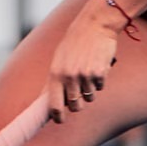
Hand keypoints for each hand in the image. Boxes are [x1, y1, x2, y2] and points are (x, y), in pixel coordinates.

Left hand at [46, 2, 123, 123]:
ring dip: (90, 88)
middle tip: (79, 93)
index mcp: (55, 74)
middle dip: (78, 103)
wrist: (95, 25)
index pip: (54, 104)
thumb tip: (45, 100)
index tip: (60, 120)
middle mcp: (69, 77)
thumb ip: (54, 80)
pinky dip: (100, 79)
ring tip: (87, 69)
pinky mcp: (100, 73)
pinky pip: (100, 86)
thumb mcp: (58, 59)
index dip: (57, 116)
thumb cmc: (74, 43)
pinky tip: (97, 65)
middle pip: (75, 106)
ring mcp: (85, 76)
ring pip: (90, 96)